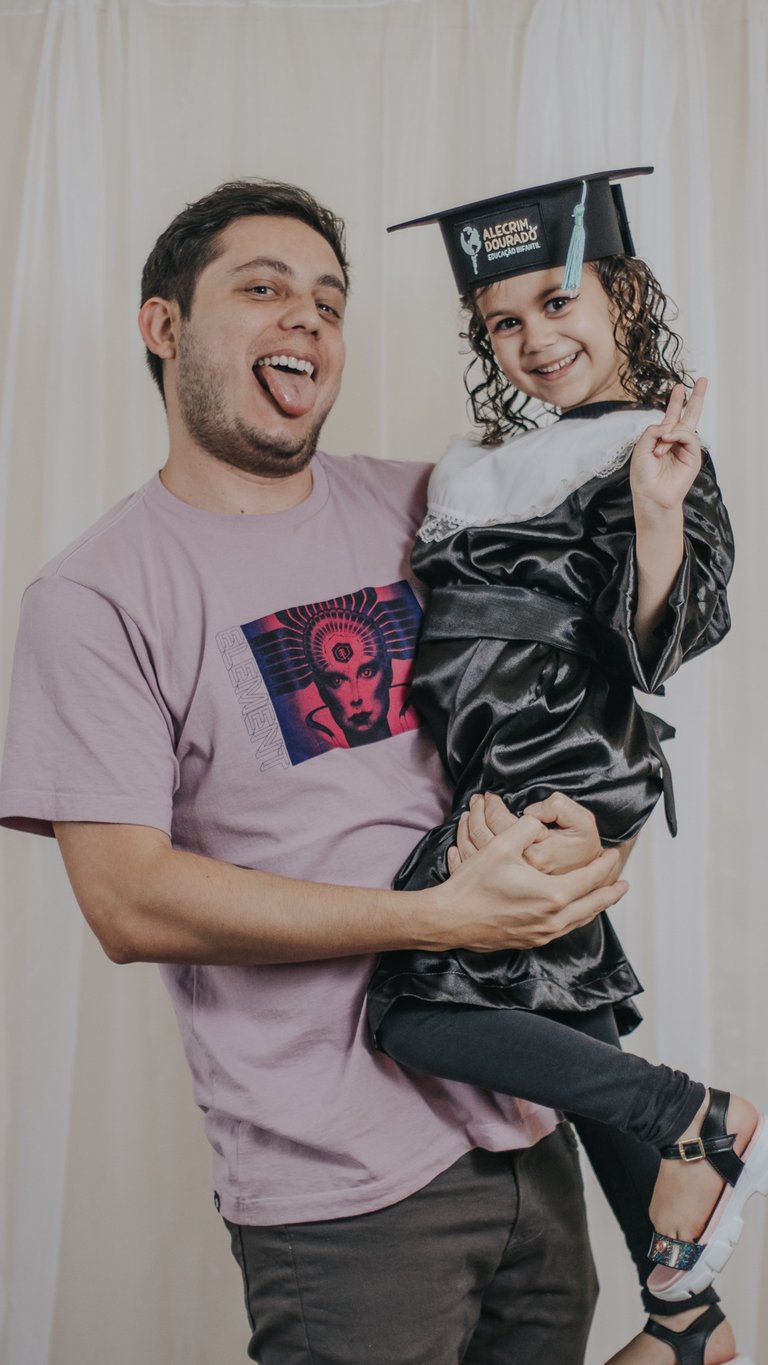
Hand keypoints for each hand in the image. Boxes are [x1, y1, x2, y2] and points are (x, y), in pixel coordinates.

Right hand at [436, 800, 626, 952]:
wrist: (450, 919)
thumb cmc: (474, 884)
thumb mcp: (501, 845)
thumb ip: (527, 828)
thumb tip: (540, 821)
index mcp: (552, 895)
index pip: (591, 879)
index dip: (606, 865)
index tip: (613, 854)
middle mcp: (553, 919)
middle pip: (595, 904)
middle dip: (612, 891)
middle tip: (624, 881)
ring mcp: (543, 933)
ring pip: (582, 920)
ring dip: (597, 906)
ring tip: (607, 896)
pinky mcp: (532, 941)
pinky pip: (566, 928)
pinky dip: (578, 917)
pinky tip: (576, 911)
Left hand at [629, 379, 705, 513]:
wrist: (651, 495)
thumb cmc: (643, 474)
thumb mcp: (641, 446)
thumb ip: (653, 430)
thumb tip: (669, 425)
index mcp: (662, 438)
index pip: (671, 416)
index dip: (676, 402)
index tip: (679, 387)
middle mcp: (675, 441)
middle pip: (689, 414)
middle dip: (696, 397)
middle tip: (703, 380)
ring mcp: (685, 448)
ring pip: (684, 425)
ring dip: (669, 433)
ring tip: (659, 449)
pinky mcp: (693, 456)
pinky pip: (688, 436)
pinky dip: (677, 436)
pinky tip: (667, 442)